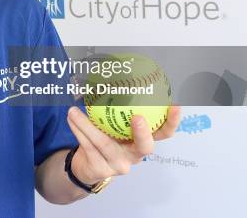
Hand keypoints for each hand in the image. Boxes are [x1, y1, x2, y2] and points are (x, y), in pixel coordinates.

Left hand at [66, 105, 181, 184]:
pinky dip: (78, 129)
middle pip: (145, 147)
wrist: (86, 166)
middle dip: (143, 132)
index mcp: (141, 143)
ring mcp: (118, 165)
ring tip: (74, 110)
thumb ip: (115, 109)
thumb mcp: (112, 126)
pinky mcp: (101, 169)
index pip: (163, 134)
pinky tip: (71, 118)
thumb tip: (109, 76)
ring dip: (87, 124)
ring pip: (104, 143)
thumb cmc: (104, 140)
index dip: (171, 121)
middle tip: (137, 116)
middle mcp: (134, 156)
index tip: (175, 105)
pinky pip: (88, 145)